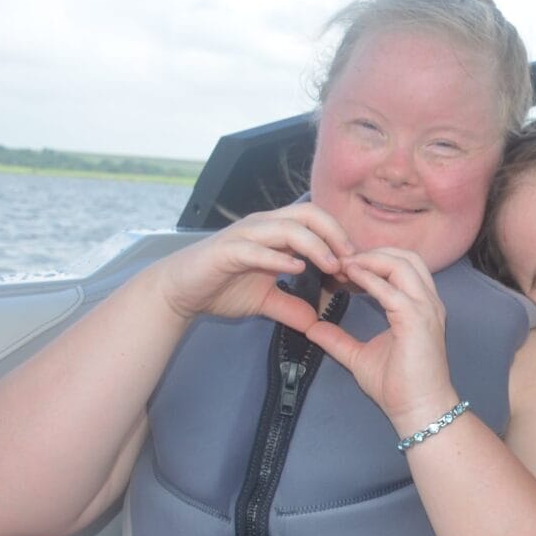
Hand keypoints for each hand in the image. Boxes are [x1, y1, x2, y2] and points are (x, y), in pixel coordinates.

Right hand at [152, 203, 353, 329]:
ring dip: (314, 244)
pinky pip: (257, 248)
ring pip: (287, 227)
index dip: (339, 238)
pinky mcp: (227, 251)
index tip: (356, 264)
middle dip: (335, 233)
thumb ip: (290, 307)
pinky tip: (296, 269)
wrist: (178, 292)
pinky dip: (279, 257)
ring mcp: (244, 235)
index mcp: (274, 231)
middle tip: (352, 259)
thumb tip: (315, 322)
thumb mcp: (264, 301)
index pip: (315, 222)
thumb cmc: (220, 288)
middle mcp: (262, 226)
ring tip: (333, 266)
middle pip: (308, 214)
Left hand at [304, 249, 458, 428]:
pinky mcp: (416, 319)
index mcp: (418, 306)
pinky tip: (349, 277)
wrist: (418, 410)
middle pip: (406, 256)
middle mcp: (427, 301)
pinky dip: (369, 278)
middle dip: (373, 251)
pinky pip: (391, 289)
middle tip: (342, 259)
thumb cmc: (397, 387)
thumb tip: (312, 329)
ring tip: (344, 264)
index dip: (372, 260)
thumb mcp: (360, 357)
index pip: (401, 266)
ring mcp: (425, 308)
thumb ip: (338, 340)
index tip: (342, 266)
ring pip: (402, 263)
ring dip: (371, 259)